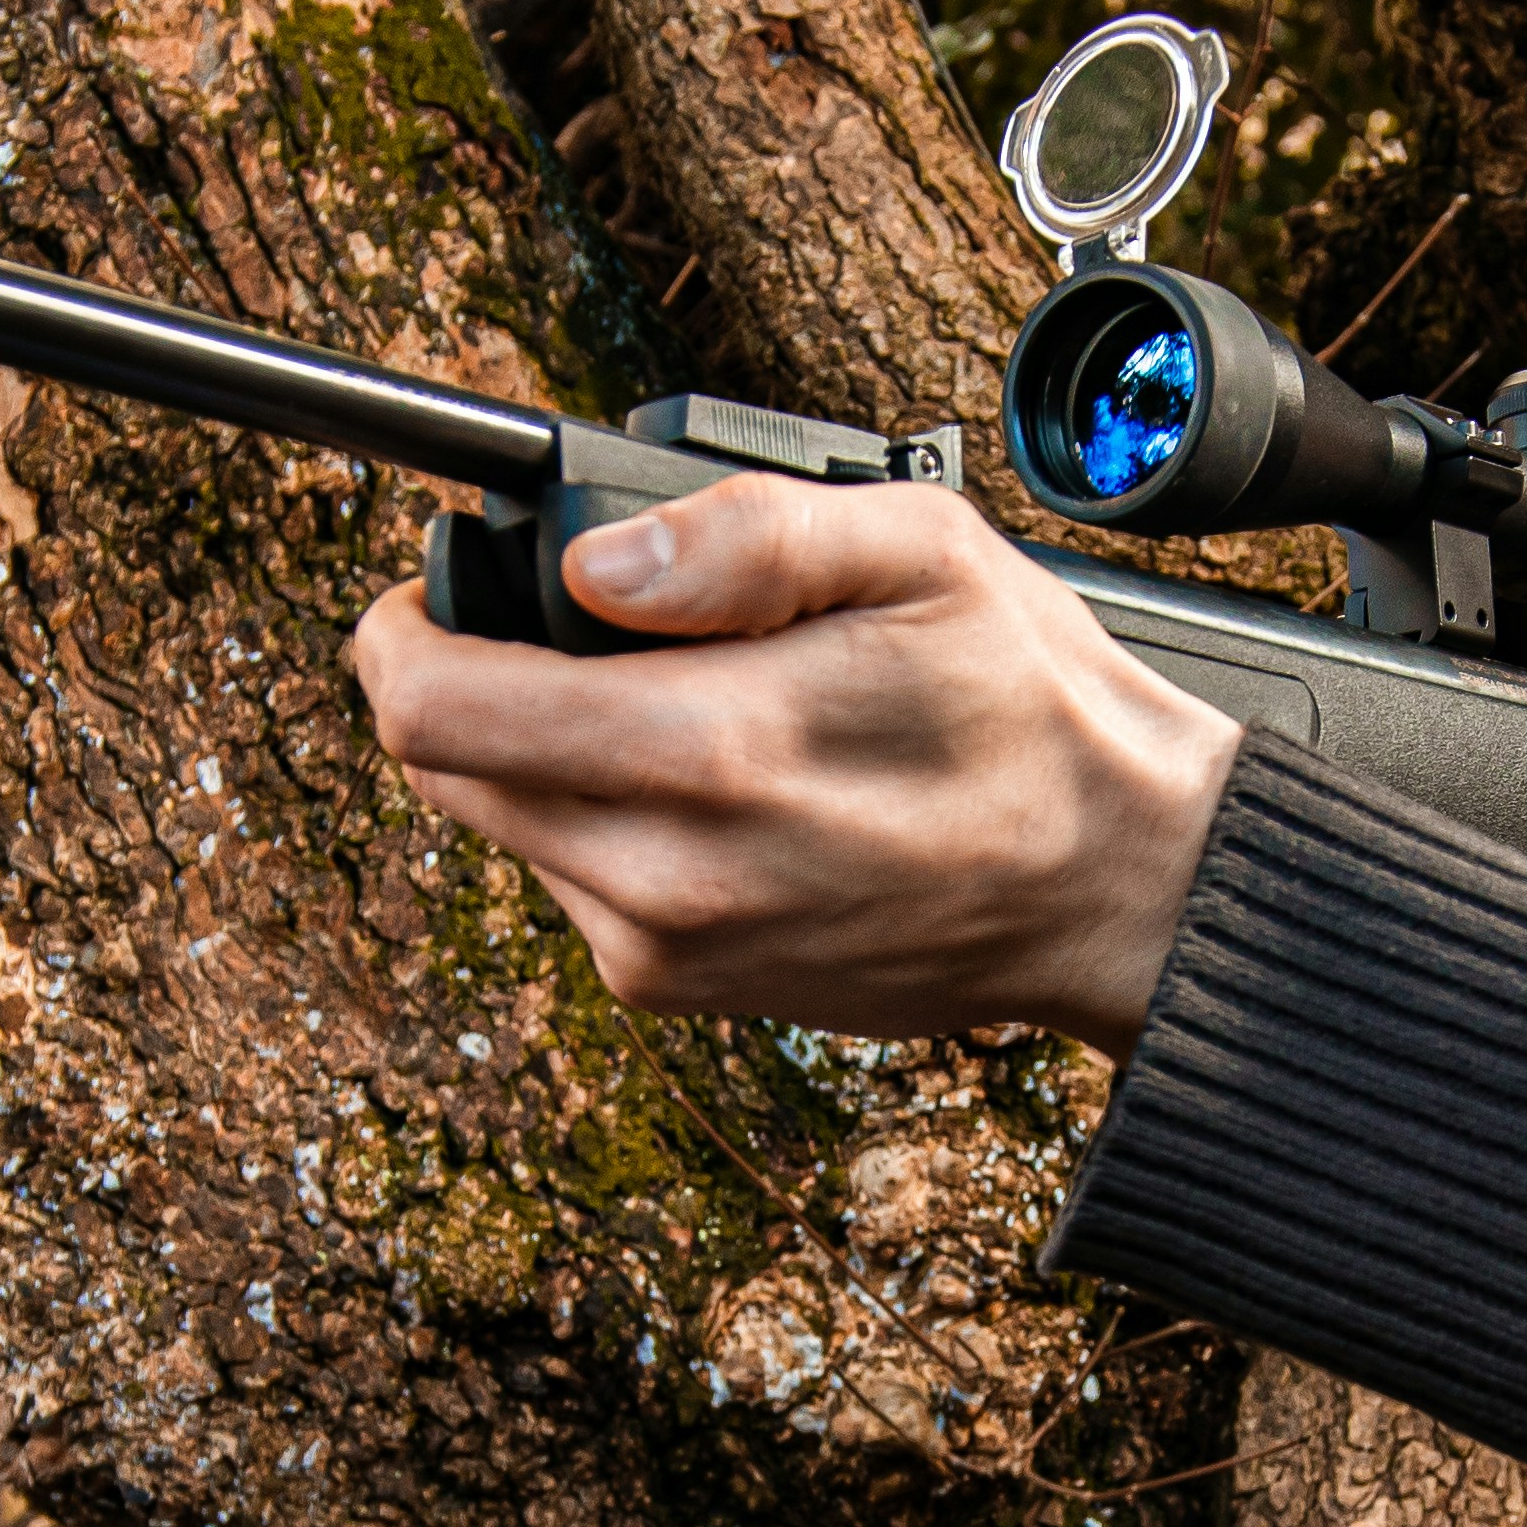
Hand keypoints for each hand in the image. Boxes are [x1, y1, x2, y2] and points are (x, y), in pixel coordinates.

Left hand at [348, 474, 1246, 1052]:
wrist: (1121, 890)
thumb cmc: (1036, 712)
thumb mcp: (925, 552)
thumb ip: (747, 537)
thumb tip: (600, 563)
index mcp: (712, 753)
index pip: (434, 710)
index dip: (405, 630)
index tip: (436, 590)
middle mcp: (667, 874)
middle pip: (448, 772)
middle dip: (476, 682)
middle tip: (577, 629)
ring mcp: (669, 949)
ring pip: (508, 826)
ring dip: (548, 754)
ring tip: (683, 705)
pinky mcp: (684, 989)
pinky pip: (574, 885)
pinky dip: (606, 820)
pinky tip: (718, 787)